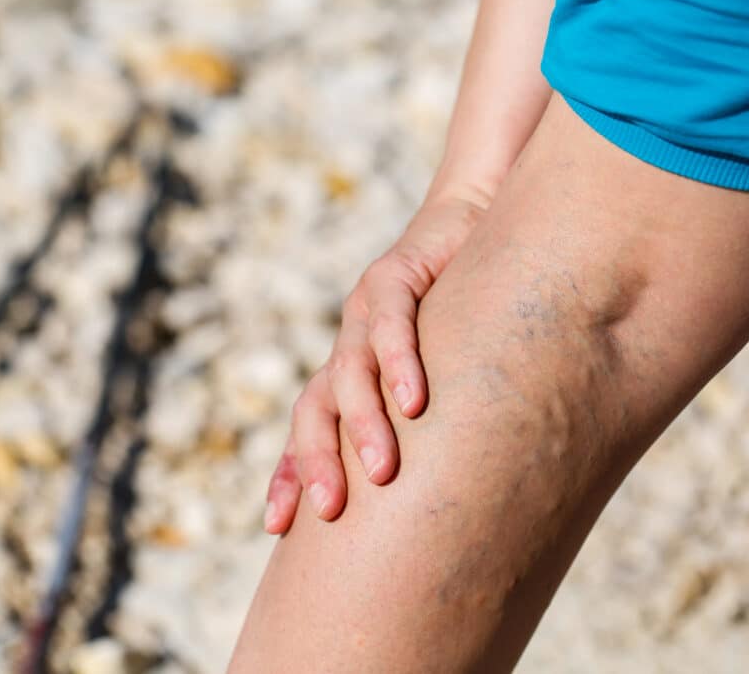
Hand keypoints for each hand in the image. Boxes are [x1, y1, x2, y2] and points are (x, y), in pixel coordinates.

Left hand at [264, 196, 489, 532]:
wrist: (473, 223)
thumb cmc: (467, 310)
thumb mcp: (448, 373)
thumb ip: (437, 421)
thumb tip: (456, 493)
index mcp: (350, 375)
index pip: (309, 431)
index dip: (289, 474)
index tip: (275, 526)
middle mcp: (348, 346)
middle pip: (313, 409)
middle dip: (314, 461)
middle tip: (330, 511)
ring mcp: (364, 311)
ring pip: (348, 373)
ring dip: (362, 424)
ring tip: (381, 470)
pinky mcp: (392, 275)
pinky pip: (389, 324)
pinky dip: (399, 363)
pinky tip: (413, 401)